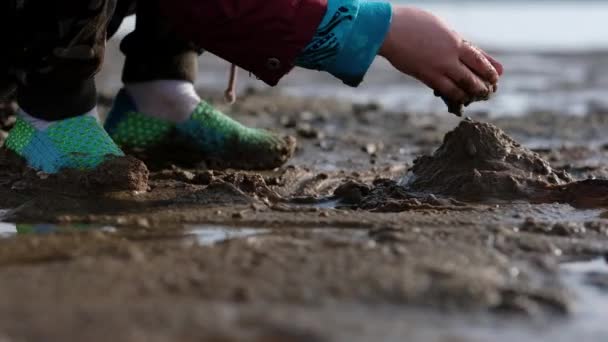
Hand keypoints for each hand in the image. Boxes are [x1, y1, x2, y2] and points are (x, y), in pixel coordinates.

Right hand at [379, 6, 503, 105]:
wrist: (389, 29)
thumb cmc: (412, 23)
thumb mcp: (439, 26)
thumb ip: (452, 39)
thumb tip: (464, 47)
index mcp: (455, 40)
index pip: (479, 58)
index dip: (490, 68)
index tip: (498, 74)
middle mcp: (450, 55)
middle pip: (474, 74)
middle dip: (484, 83)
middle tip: (490, 90)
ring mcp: (438, 67)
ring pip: (462, 85)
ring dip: (472, 92)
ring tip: (477, 96)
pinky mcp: (425, 76)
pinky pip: (445, 89)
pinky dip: (454, 95)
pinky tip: (459, 98)